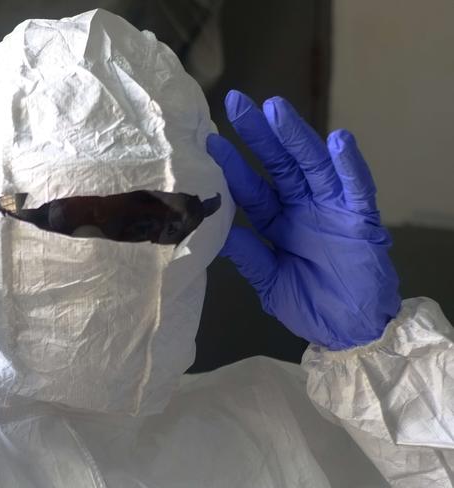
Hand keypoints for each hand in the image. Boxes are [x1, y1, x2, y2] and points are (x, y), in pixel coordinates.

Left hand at [207, 91, 400, 349]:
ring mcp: (332, 209)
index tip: (211, 141)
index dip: (234, 166)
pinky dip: (349, 165)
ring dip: (296, 138)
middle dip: (259, 135)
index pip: (252, 188)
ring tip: (276, 110)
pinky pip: (357, 187)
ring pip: (312, 166)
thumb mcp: (270, 282)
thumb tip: (217, 228)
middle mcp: (302, 207)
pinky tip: (338, 141)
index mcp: (278, 222)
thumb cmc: (311, 306)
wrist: (352, 331)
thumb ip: (249, 256)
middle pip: (279, 165)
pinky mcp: (361, 218)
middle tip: (238, 103)